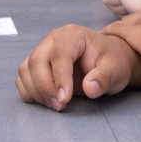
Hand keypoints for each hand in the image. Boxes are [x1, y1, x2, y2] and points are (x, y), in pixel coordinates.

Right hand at [15, 24, 138, 110]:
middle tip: (60, 106)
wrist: (108, 61)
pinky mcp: (37, 65)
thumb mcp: (116, 70)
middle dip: (45, 87)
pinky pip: (23, 78)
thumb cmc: (112, 62)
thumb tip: (89, 88)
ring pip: (26, 70)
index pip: (59, 55)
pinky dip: (30, 92)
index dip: (60, 79)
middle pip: (36, 61)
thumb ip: (105, 78)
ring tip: (57, 104)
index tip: (65, 100)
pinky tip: (47, 101)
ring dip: (37, 91)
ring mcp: (42, 51)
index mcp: (72, 35)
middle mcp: (53, 40)